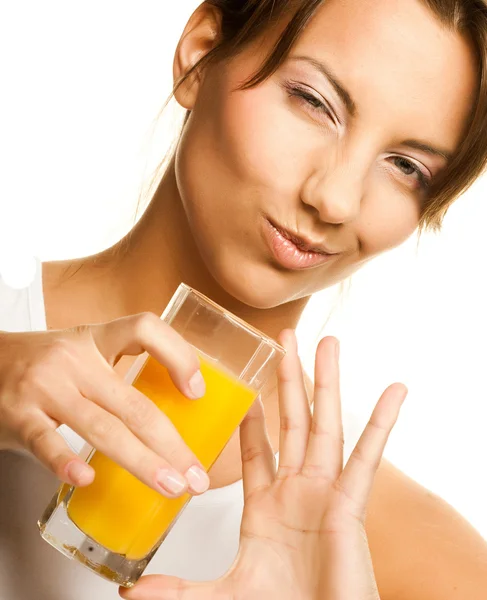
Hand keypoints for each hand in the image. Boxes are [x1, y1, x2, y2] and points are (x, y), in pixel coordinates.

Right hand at [0, 312, 210, 496]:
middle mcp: (74, 361)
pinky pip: (46, 442)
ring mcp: (46, 387)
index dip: (178, 355)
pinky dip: (66, 462)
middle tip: (195, 474)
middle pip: (134, 403)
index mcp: (96, 339)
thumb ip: (119, 373)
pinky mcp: (19, 415)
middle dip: (172, 444)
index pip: (145, 329)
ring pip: (103, 428)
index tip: (197, 391)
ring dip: (142, 462)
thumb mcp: (84, 351)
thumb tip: (174, 404)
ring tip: (169, 485)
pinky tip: (86, 479)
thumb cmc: (43, 363)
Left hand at [120, 330, 406, 599]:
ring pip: (325, 425)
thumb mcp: (225, 596)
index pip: (257, 449)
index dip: (251, 418)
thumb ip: (179, 590)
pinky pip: (367, 458)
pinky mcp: (350, 507)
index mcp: (267, 509)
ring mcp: (325, 495)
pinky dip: (381, 424)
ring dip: (327, 382)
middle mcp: (298, 492)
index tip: (245, 388)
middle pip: (292, 421)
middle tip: (285, 340)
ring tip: (329, 344)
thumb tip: (130, 593)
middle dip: (289, 379)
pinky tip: (393, 392)